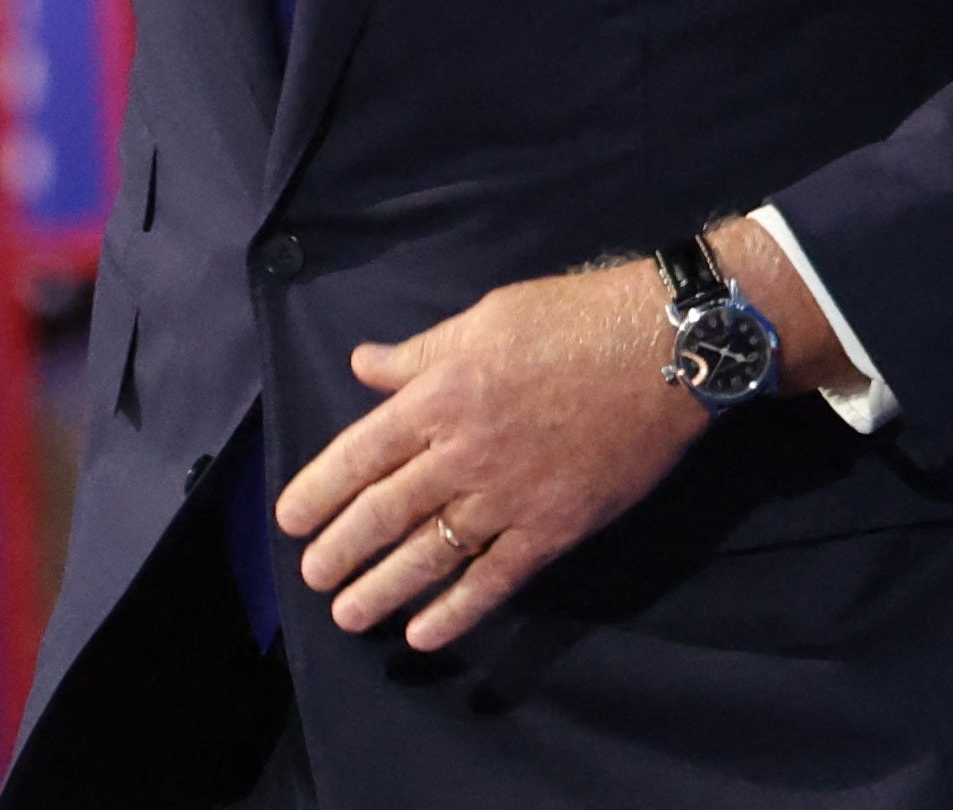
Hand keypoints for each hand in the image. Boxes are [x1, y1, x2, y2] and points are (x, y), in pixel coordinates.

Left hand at [274, 259, 707, 651]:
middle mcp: (465, 453)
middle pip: (388, 510)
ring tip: (348, 615)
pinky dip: (459, 610)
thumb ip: (418, 354)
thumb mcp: (481, 318)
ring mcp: (511, 496)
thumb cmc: (569, 321)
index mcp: (440, 395)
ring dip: (385, 588)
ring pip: (433, 553)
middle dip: (342, 549)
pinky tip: (424, 634)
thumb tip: (364, 366)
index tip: (289, 521)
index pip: (361, 452)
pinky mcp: (556, 527)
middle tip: (311, 578)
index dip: (320, 490)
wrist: (663, 352)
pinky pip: (497, 578)